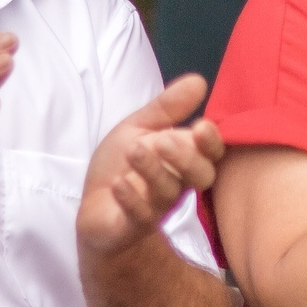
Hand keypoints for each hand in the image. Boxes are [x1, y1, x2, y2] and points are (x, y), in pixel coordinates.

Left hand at [78, 75, 223, 257]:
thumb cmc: (122, 165)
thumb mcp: (139, 127)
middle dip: (186, 158)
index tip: (201, 126)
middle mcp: (177, 183)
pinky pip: (141, 216)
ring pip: (168, 193)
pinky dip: (131, 199)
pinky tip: (119, 183)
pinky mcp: (133, 226)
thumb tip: (199, 80)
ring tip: (133, 151)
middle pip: (201, 177)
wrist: (95, 208)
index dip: (211, 142)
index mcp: (183, 158)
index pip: (211, 153)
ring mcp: (157, 206)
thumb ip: (168, 107)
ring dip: (152, 171)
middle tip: (162, 141)